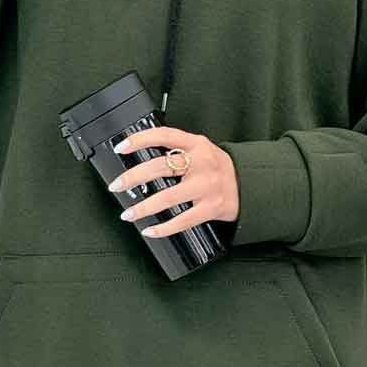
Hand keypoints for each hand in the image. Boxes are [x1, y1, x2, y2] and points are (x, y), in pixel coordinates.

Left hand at [106, 126, 239, 237]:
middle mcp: (201, 163)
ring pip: (168, 197)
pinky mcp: (211, 207)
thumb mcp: (201, 149)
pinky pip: (183, 220)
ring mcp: (207, 186)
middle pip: (160, 167)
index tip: (121, 147)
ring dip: (143, 207)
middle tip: (116, 185)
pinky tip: (150, 230)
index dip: (140, 139)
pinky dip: (163, 228)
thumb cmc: (217, 168)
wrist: (250, 185)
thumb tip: (140, 161)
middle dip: (133, 177)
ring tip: (127, 213)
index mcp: (196, 144)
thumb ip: (177, 151)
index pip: (164, 135)